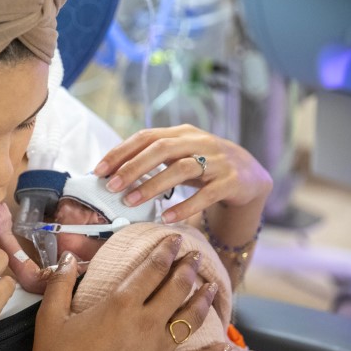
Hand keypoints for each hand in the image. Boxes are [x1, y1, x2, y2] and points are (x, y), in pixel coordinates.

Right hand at [21, 235, 229, 350]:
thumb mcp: (50, 315)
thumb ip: (61, 282)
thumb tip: (66, 257)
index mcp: (120, 304)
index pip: (152, 268)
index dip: (166, 250)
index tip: (176, 239)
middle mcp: (145, 323)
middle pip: (177, 288)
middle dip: (189, 268)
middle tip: (196, 257)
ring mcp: (157, 350)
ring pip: (190, 319)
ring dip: (203, 300)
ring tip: (212, 287)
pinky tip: (223, 348)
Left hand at [93, 124, 272, 222]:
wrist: (251, 176)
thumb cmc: (204, 167)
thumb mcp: (179, 156)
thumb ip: (151, 159)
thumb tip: (110, 174)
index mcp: (182, 133)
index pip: (146, 137)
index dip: (121, 152)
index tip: (98, 170)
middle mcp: (200, 142)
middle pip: (162, 149)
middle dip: (132, 168)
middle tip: (111, 186)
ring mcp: (219, 161)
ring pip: (182, 169)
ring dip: (153, 185)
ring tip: (130, 201)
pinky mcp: (232, 182)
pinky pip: (206, 194)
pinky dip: (185, 206)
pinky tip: (166, 217)